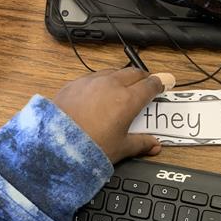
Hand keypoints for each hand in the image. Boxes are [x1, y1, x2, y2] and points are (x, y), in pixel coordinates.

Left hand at [52, 69, 174, 163]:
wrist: (56, 143)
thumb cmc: (91, 146)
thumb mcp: (120, 148)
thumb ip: (141, 144)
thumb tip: (155, 145)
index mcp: (128, 100)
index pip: (150, 85)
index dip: (160, 83)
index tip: (164, 83)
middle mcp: (112, 85)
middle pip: (134, 73)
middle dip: (143, 78)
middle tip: (147, 84)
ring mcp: (92, 81)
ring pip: (114, 72)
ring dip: (122, 77)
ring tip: (123, 87)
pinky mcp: (75, 83)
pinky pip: (94, 77)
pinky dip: (102, 81)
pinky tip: (99, 92)